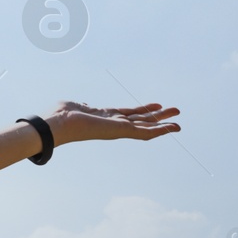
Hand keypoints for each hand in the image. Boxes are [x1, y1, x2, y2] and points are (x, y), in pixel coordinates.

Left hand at [48, 101, 181, 145]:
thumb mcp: (75, 106)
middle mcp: (114, 124)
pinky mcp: (121, 132)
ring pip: (146, 126)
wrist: (58, 123)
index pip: (129, 114)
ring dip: (164, 123)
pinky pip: (145, 132)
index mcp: (105, 116)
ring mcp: (118, 129)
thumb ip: (82, 106)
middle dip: (158, 116)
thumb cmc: (60, 115)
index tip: (156, 105)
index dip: (143, 110)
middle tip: (175, 111)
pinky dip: (160, 131)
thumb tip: (83, 105)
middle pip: (141, 119)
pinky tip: (173, 128)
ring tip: (179, 120)